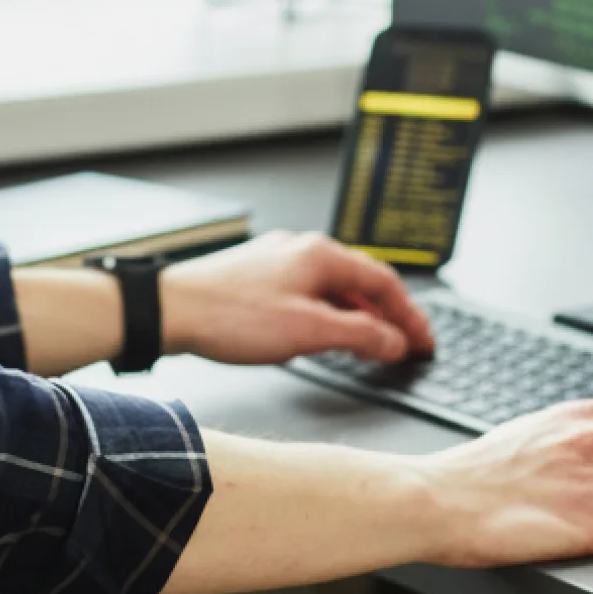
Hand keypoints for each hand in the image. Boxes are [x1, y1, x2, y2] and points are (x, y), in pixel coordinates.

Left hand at [159, 230, 434, 365]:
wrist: (168, 309)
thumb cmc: (229, 315)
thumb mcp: (308, 332)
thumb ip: (359, 335)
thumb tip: (394, 341)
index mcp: (320, 254)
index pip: (384, 281)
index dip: (410, 315)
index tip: (424, 341)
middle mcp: (300, 249)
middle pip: (360, 280)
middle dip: (387, 314)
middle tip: (405, 344)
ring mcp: (276, 260)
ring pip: (332, 287)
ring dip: (357, 315)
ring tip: (371, 345)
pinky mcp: (255, 276)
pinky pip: (307, 292)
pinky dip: (328, 313)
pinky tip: (322, 335)